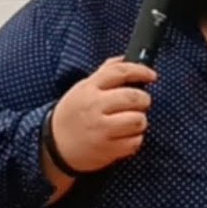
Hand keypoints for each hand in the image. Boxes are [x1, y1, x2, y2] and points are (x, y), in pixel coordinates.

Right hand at [49, 57, 156, 174]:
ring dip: (139, 121)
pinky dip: (134, 140)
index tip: (151, 76)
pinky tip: (123, 138)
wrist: (55, 146)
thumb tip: (125, 59)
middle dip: (144, 100)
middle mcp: (94, 106)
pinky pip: (135, 141)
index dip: (141, 71)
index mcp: (89, 88)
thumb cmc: (73, 114)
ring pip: (138, 120)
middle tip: (141, 104)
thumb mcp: (82, 89)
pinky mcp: (107, 149)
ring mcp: (101, 129)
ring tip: (130, 123)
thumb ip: (104, 73)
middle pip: (134, 97)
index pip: (120, 72)